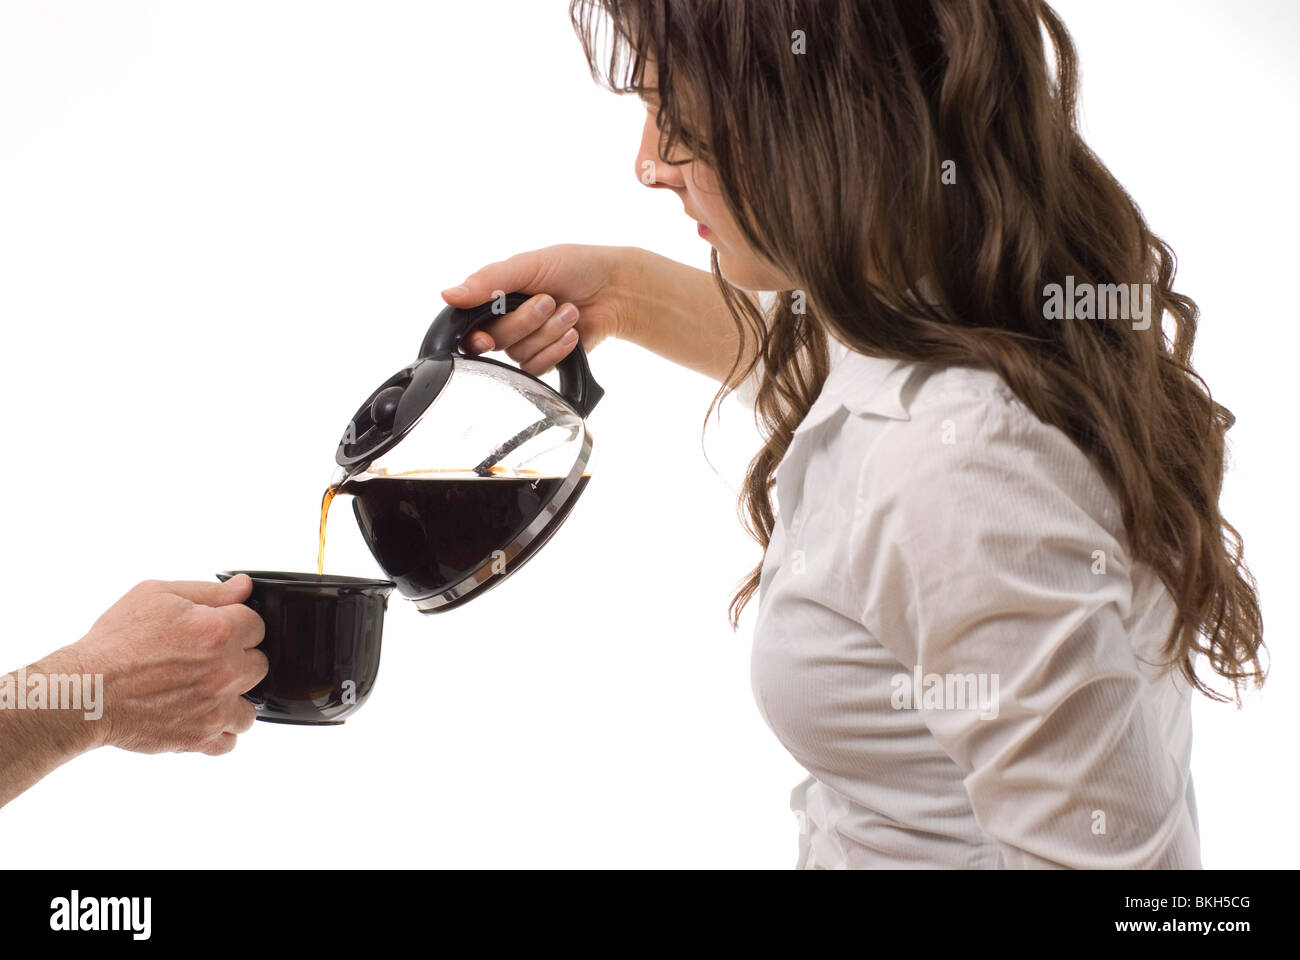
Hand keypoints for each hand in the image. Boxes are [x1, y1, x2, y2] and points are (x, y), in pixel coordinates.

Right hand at [71, 575, 267, 756]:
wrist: (85, 691)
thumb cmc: (114, 643)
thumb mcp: (156, 595)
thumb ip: (209, 591)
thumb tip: (244, 587)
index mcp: (219, 631)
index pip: (258, 626)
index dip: (237, 626)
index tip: (218, 632)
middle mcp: (224, 670)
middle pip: (260, 664)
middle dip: (238, 660)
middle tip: (206, 661)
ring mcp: (216, 707)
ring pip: (251, 707)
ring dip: (233, 700)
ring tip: (205, 693)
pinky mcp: (200, 737)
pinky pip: (230, 741)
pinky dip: (219, 733)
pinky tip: (200, 717)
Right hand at [439, 244, 642, 376]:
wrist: (616, 289)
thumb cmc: (574, 267)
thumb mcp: (528, 265)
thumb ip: (488, 281)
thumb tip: (448, 294)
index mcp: (495, 297)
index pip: (467, 324)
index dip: (474, 335)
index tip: (486, 337)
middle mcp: (506, 321)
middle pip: (496, 340)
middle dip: (526, 321)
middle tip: (548, 300)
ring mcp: (526, 342)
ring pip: (519, 354)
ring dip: (548, 332)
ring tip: (569, 311)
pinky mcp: (546, 360)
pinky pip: (538, 368)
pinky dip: (557, 350)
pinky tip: (573, 333)